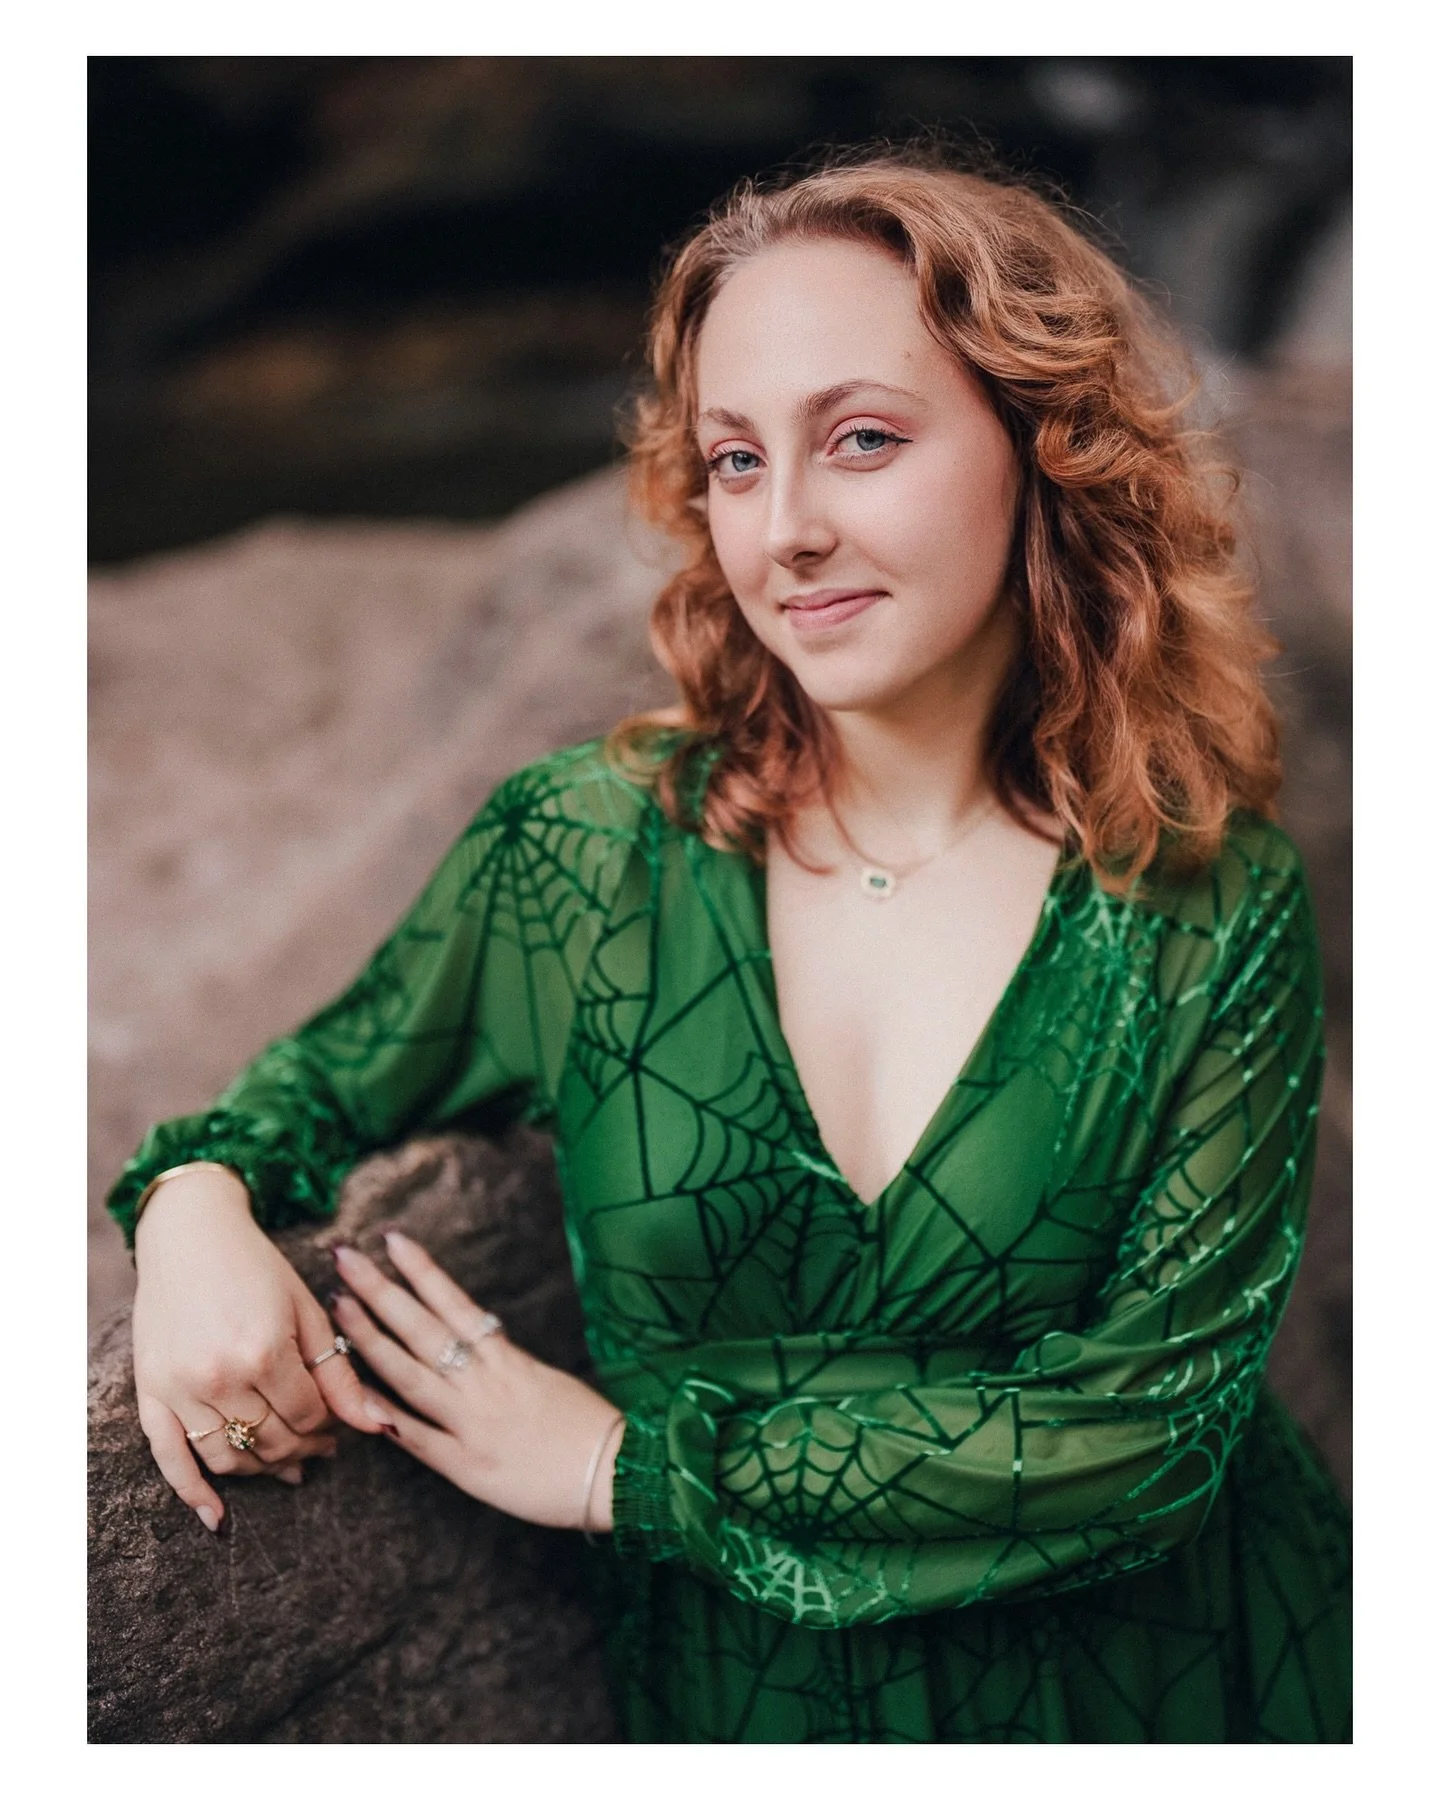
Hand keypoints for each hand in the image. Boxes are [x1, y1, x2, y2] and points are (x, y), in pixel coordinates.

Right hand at [132, 1166, 384, 1532]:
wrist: (189, 1235)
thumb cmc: (257, 1267)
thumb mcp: (307, 1311)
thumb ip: (339, 1373)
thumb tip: (376, 1426)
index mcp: (263, 1350)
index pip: (308, 1417)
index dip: (330, 1427)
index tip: (340, 1425)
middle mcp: (217, 1376)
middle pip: (271, 1441)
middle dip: (303, 1450)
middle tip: (321, 1448)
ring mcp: (178, 1388)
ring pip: (227, 1458)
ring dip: (261, 1470)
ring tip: (286, 1465)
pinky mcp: (150, 1392)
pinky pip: (168, 1458)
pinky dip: (192, 1493)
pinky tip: (217, 1518)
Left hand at [331, 1231, 623, 1531]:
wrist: (615, 1474)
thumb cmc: (586, 1427)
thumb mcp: (545, 1381)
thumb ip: (503, 1364)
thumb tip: (473, 1341)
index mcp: (508, 1360)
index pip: (456, 1304)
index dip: (423, 1271)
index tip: (392, 1240)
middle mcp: (486, 1384)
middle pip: (424, 1329)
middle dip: (381, 1291)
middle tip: (346, 1257)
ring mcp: (474, 1423)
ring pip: (412, 1374)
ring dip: (371, 1340)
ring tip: (340, 1307)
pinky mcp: (468, 1466)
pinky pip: (419, 1438)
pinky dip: (388, 1417)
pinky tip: (355, 1398)